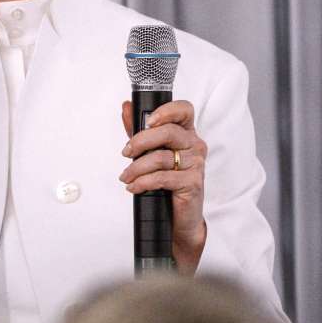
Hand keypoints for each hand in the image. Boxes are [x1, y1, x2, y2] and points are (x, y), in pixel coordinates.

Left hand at [119, 99, 208, 273]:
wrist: (180, 216)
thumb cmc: (167, 180)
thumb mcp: (150, 151)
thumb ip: (138, 129)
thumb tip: (126, 106)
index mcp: (186, 133)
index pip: (184, 110)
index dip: (167, 110)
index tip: (149, 120)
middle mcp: (194, 145)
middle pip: (168, 132)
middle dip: (140, 141)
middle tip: (126, 152)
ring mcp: (195, 164)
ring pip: (160, 157)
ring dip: (136, 168)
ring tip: (126, 176)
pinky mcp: (192, 183)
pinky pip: (162, 178)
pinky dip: (143, 182)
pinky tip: (134, 187)